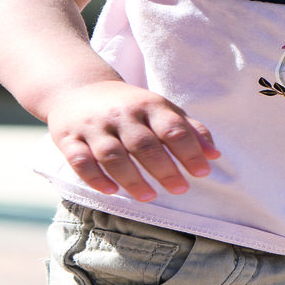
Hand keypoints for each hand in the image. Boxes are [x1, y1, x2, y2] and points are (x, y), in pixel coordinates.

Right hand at [46, 80, 220, 203]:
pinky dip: (95, 178)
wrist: (77, 87)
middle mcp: (121, 114)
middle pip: (143, 144)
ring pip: (112, 155)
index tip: (203, 172)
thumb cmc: (128, 106)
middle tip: (180, 189)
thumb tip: (215, 155)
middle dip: (164, 169)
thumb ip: (188, 129)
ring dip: (131, 178)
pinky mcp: (68, 138)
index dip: (189, 150)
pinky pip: (80, 161)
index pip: (172, 128)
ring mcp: (94, 126)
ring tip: (149, 197)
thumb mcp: (160, 108)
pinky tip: (111, 191)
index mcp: (148, 104)